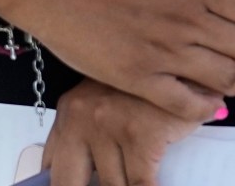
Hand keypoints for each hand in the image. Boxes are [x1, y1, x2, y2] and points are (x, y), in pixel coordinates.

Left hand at [41, 80, 204, 185]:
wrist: (184, 60)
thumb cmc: (146, 87)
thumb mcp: (105, 104)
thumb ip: (85, 139)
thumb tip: (74, 178)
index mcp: (70, 111)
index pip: (50, 165)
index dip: (58, 184)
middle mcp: (83, 117)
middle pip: (70, 181)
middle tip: (100, 185)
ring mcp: (110, 125)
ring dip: (124, 184)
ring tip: (130, 176)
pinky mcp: (142, 134)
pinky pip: (140, 184)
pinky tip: (152, 185)